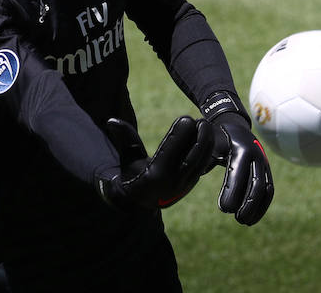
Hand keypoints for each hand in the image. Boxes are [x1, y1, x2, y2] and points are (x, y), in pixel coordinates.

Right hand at [97, 116, 213, 209]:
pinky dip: (206, 152)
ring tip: (206, 126)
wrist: (138, 201)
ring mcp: (182, 186)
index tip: (186, 118)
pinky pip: (201, 167)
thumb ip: (124, 137)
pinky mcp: (189, 186)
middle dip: (199, 138)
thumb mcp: (127, 157)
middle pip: (190, 158)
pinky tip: (208, 138)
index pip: (170, 151)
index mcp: (154, 175)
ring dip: (206, 144)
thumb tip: (111, 120)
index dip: (180, 134)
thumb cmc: (130, 173)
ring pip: (199, 163)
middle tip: (201, 120)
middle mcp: (170, 183)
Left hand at [212, 117, 274, 225]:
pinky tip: (252, 219)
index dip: (233, 191)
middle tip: (237, 219)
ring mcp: (264, 163)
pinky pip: (269, 190)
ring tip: (244, 222)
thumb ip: (203, 158)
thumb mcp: (208, 143)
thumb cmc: (215, 138)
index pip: (238, 172)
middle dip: (248, 203)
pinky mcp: (267, 171)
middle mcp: (255, 155)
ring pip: (266, 188)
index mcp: (239, 148)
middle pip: (256, 182)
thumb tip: (194, 173)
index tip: (224, 209)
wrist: (234, 128)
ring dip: (257, 207)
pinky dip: (262, 206)